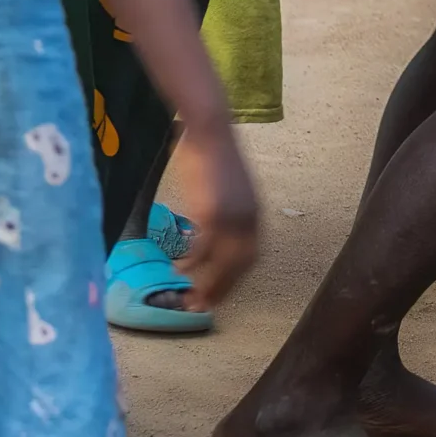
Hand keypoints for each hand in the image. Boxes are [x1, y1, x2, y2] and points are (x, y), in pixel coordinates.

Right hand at [168, 119, 259, 308]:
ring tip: (188, 294)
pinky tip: (180, 268)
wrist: (210, 131)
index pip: (251, 258)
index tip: (220, 295)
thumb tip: (214, 236)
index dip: (235, 280)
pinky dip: (192, 262)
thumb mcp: (229, 191)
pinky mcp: (212, 212)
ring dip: (206, 282)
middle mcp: (249, 219)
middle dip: (221, 289)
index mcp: (256, 215)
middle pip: (239, 266)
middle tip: (201, 305)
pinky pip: (203, 248)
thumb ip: (227, 213)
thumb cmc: (214, 158)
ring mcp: (232, 217)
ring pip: (222, 262)